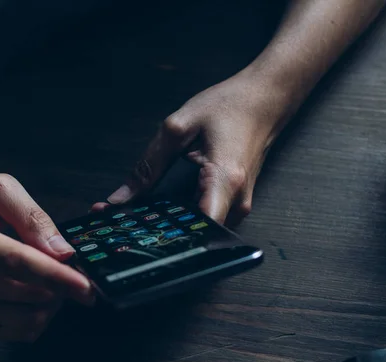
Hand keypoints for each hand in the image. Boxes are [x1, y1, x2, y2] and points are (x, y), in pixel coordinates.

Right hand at [0, 174, 93, 341]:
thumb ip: (32, 217)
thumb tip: (62, 251)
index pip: (16, 262)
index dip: (55, 276)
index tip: (86, 287)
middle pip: (27, 293)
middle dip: (61, 284)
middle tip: (69, 266)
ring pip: (26, 319)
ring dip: (52, 302)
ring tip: (51, 278)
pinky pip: (16, 331)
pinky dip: (38, 316)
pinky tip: (37, 294)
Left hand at [100, 74, 286, 224]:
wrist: (265, 100)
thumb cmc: (231, 106)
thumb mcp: (179, 127)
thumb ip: (149, 165)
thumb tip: (121, 198)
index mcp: (224, 180)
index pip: (197, 230)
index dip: (164, 238)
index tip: (136, 235)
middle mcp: (236, 201)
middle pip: (195, 234)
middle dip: (159, 232)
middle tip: (126, 224)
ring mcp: (239, 205)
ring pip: (201, 229)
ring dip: (171, 224)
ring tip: (142, 215)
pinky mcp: (236, 203)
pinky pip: (208, 218)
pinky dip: (184, 216)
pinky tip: (166, 207)